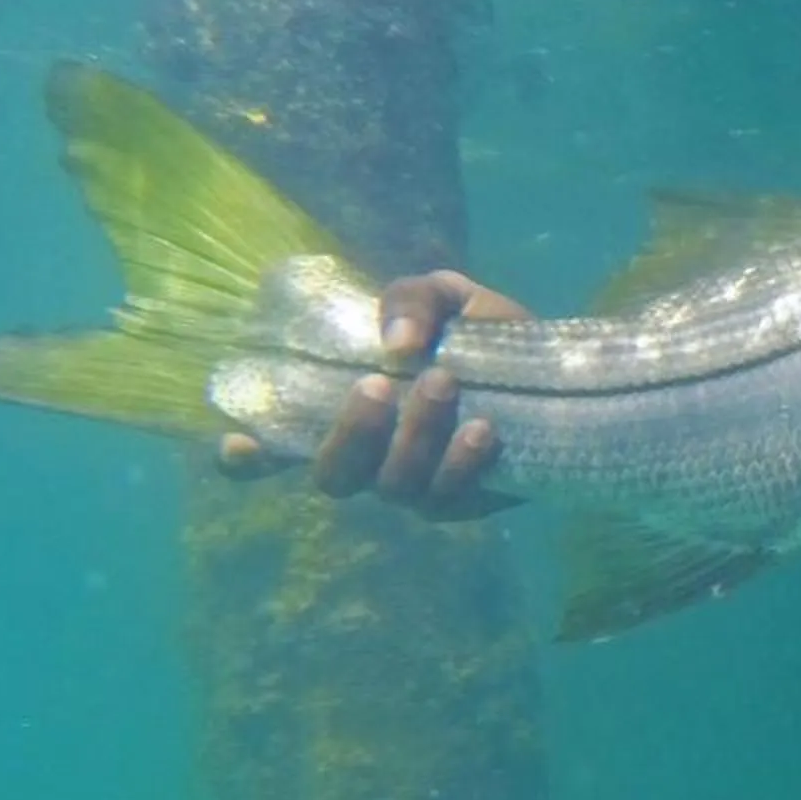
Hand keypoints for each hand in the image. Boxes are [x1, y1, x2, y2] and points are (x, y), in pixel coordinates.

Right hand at [217, 270, 529, 516]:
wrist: (560, 371)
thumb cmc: (481, 335)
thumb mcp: (444, 296)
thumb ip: (409, 300)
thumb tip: (396, 345)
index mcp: (349, 410)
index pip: (278, 449)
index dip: (247, 459)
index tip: (240, 444)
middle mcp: (374, 457)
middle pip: (332, 476)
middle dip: (349, 434)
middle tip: (378, 386)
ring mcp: (417, 486)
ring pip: (393, 485)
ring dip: (414, 436)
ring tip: (444, 384)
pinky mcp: (466, 503)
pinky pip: (449, 500)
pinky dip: (461, 464)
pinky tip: (483, 430)